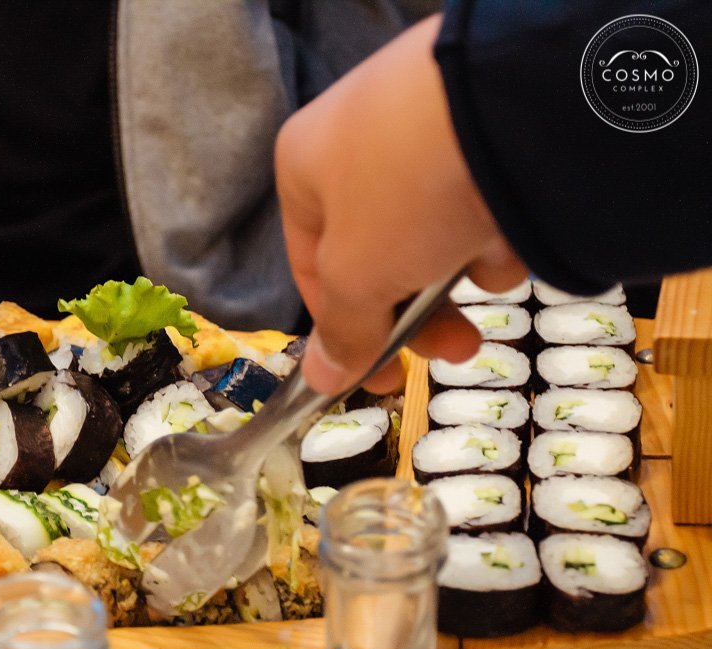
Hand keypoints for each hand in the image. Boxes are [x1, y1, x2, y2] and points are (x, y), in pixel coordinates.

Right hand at [275, 15, 526, 394]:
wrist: (512, 97)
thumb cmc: (403, 189)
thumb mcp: (360, 275)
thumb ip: (342, 331)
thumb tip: (321, 381)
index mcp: (304, 169)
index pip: (312, 270)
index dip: (346, 332)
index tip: (384, 379)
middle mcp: (357, 144)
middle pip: (380, 256)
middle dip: (422, 312)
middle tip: (460, 350)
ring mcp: (424, 130)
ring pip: (435, 231)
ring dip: (463, 266)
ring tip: (494, 267)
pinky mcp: (487, 125)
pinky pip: (482, 196)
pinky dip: (498, 222)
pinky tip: (514, 222)